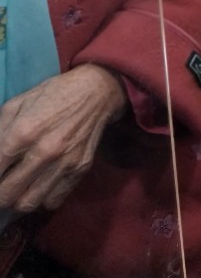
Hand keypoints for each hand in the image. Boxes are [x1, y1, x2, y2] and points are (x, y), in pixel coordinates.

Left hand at [0, 64, 126, 213]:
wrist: (97, 91)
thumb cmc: (52, 95)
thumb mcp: (16, 104)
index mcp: (22, 133)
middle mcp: (43, 152)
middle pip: (6, 194)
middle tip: (3, 182)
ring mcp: (64, 163)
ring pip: (28, 203)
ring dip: (18, 199)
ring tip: (18, 188)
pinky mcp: (80, 169)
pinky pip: (53, 201)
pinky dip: (41, 199)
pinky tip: (39, 186)